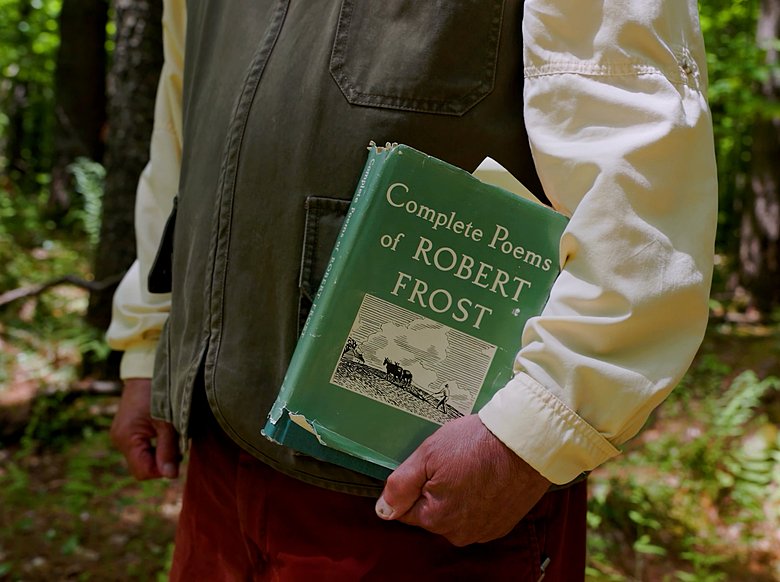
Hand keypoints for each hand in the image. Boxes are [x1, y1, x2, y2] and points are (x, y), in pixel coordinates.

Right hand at [110, 378, 179, 479]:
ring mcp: (121, 435)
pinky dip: (153, 445)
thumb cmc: (159, 394)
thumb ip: (168, 450)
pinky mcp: (125, 429)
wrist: (146, 371)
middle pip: (141, 466)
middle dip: (161, 461)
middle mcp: (119, 439)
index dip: (161, 470)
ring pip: (142, 457)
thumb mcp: (167, 423)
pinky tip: (164, 433)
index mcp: (127, 439)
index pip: (142, 471)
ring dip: (158, 452)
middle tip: (177, 445)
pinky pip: (140, 447)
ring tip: (171, 437)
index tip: (178, 458)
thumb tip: (170, 477)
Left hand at [375, 414, 549, 545]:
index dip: (414, 483)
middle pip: (431, 512)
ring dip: (457, 494)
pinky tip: (485, 476)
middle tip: (452, 461)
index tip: (431, 464)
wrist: (526, 442)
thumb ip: (401, 485)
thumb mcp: (428, 454)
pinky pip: (477, 513)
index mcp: (436, 519)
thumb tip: (383, 510)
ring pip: (455, 514)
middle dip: (435, 489)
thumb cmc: (477, 443)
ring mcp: (483, 531)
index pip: (406, 509)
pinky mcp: (502, 524)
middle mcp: (459, 533)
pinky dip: (477, 498)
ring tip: (471, 466)